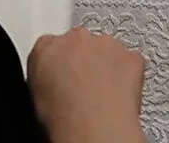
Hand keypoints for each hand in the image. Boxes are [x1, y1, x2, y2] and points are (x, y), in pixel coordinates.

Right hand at [27, 26, 145, 142]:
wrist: (93, 130)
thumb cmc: (64, 120)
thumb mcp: (37, 97)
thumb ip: (46, 76)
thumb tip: (52, 84)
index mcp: (46, 47)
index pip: (51, 46)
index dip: (60, 64)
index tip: (65, 77)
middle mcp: (75, 38)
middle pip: (81, 43)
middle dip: (84, 61)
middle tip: (85, 89)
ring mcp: (105, 44)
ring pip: (107, 50)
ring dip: (107, 67)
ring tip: (104, 96)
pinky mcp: (130, 55)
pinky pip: (131, 61)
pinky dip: (129, 75)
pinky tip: (121, 96)